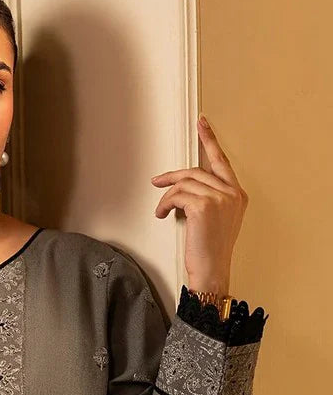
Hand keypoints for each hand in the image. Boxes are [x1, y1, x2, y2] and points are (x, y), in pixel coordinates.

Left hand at [151, 114, 248, 294]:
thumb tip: (184, 188)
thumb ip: (210, 199)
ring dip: (167, 196)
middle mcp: (232, 193)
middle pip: (196, 171)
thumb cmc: (210, 251)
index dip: (210, 140)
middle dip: (173, 176)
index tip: (201, 123)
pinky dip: (165, 204)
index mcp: (238, 194)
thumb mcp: (216, 221)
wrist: (212, 271)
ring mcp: (219, 198)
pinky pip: (177, 195)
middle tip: (157, 181)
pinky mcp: (203, 206)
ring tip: (161, 209)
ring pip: (184, 183)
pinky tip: (162, 215)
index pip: (221, 161)